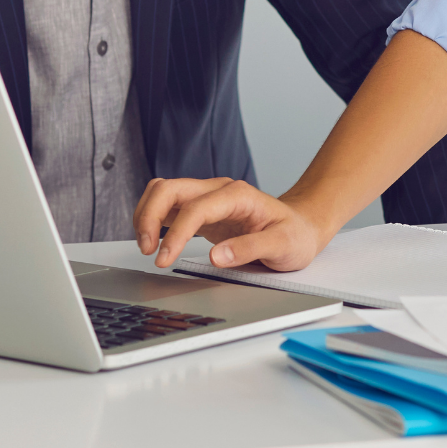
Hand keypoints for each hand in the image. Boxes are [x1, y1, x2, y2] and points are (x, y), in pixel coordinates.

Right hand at [133, 177, 326, 271]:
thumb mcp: (283, 245)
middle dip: (150, 216)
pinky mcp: (201, 210)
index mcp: (238, 195)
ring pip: (163, 192)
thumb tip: (217, 257)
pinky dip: (153, 219)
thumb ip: (251, 249)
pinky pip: (168, 206)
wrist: (300, 227)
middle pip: (169, 189)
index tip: (165, 258)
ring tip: (146, 246)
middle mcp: (219, 191)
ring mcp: (208, 198)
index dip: (176, 233)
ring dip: (147, 215)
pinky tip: (153, 241)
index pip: (195, 208)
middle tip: (147, 250)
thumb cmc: (294, 235)